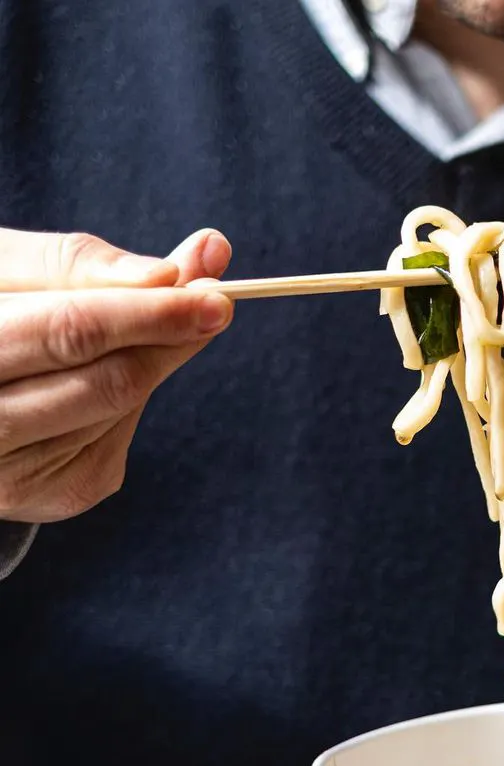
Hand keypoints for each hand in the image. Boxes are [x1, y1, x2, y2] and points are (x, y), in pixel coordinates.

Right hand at [0, 226, 234, 522]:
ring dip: (150, 363)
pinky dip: (126, 399)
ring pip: (120, 407)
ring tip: (152, 327)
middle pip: (109, 380)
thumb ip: (81, 267)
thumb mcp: (7, 273)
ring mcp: (17, 475)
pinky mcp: (57, 494)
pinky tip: (102, 379)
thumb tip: (172, 272)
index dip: (149, 312)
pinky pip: (120, 435)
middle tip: (217, 301)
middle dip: (169, 337)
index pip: (72, 333)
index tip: (211, 290)